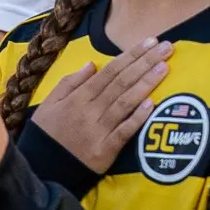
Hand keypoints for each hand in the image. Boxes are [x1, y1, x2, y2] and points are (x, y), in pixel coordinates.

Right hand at [30, 39, 172, 173]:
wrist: (42, 168)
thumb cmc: (48, 133)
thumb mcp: (50, 102)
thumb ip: (70, 82)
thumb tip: (92, 64)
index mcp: (79, 96)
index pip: (110, 71)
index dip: (131, 55)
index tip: (150, 42)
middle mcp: (91, 109)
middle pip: (122, 82)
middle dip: (145, 63)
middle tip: (167, 48)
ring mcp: (100, 129)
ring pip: (126, 102)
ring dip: (146, 84)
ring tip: (164, 68)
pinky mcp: (106, 150)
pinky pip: (124, 131)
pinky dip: (138, 118)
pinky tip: (153, 104)